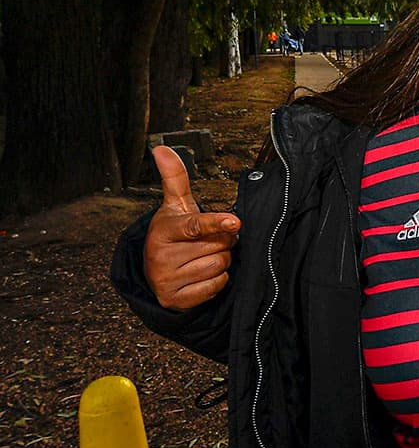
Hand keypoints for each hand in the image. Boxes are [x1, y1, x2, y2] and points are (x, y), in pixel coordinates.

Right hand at [143, 146, 240, 309]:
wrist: (154, 272)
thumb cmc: (173, 233)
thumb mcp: (174, 206)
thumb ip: (174, 178)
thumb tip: (161, 148)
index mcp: (164, 230)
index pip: (195, 226)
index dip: (216, 224)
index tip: (234, 223)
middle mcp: (161, 256)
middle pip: (217, 246)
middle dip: (221, 242)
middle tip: (209, 240)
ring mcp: (167, 280)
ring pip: (218, 266)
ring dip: (220, 261)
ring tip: (203, 256)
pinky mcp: (176, 299)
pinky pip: (215, 286)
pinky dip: (216, 281)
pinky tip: (202, 274)